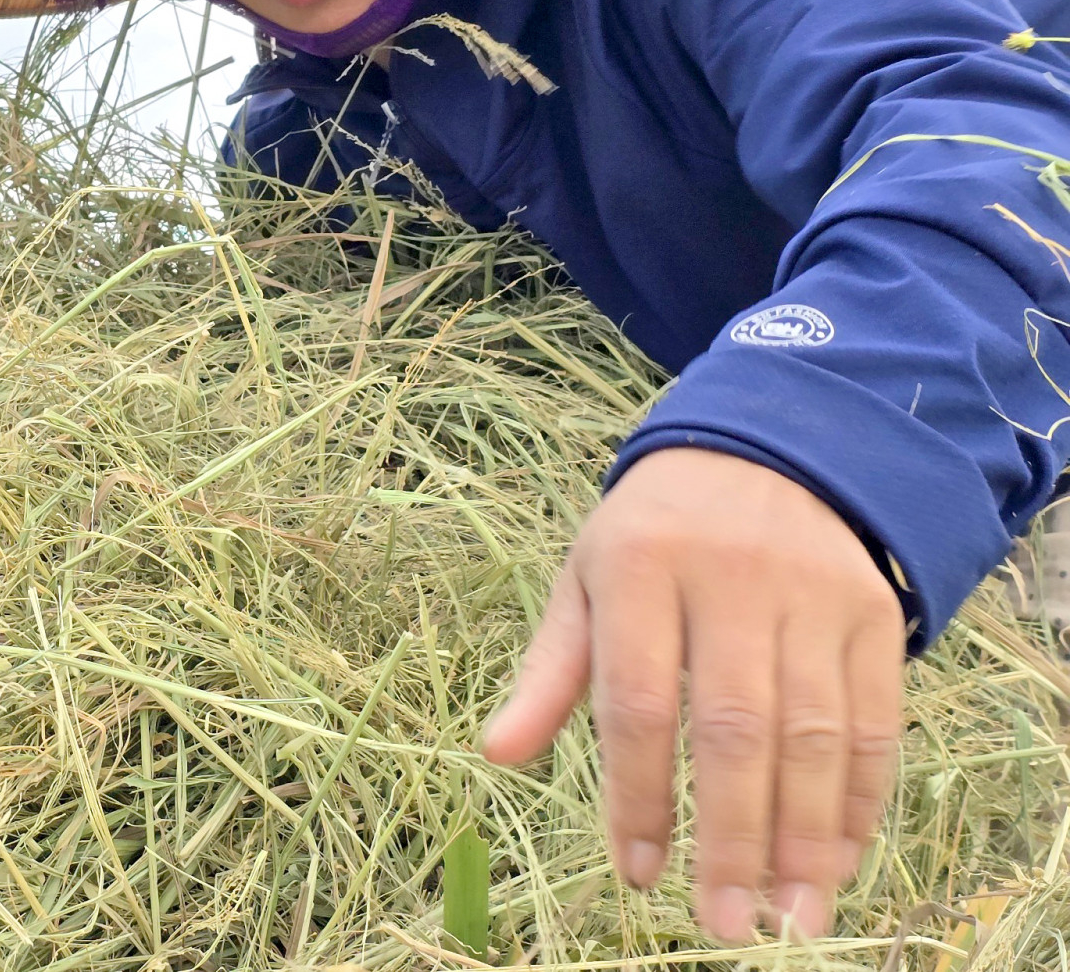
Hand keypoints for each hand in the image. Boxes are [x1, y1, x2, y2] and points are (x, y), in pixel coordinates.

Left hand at [482, 447, 906, 942]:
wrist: (763, 449)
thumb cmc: (653, 535)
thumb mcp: (586, 579)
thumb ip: (550, 670)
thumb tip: (496, 754)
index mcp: (642, 566)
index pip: (637, 699)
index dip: (639, 793)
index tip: (640, 872)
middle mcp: (731, 576)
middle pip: (735, 727)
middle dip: (734, 836)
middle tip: (727, 924)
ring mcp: (811, 591)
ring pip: (816, 732)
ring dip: (807, 834)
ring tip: (792, 915)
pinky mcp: (872, 609)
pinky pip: (876, 716)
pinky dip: (862, 796)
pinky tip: (839, 855)